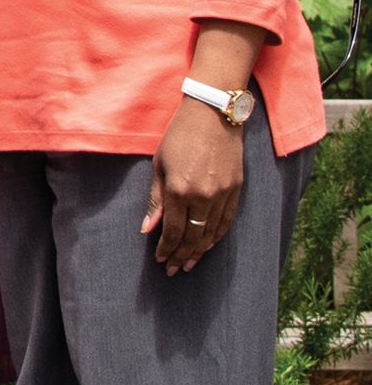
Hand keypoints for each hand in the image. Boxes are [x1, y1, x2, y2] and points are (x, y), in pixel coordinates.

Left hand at [142, 96, 245, 274]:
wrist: (213, 115)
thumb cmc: (179, 137)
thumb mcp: (158, 165)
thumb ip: (155, 199)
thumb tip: (147, 228)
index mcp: (179, 190)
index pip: (172, 230)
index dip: (166, 248)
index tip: (160, 260)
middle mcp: (203, 196)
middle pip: (192, 236)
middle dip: (181, 255)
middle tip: (173, 269)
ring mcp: (223, 194)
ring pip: (211, 233)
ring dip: (199, 251)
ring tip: (189, 264)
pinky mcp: (237, 189)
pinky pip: (227, 221)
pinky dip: (217, 236)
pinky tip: (209, 246)